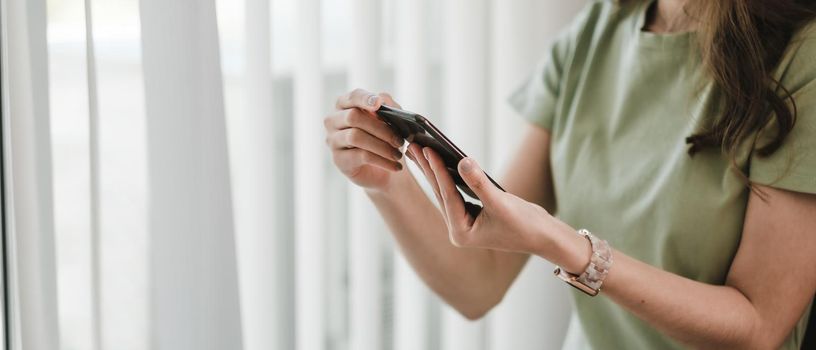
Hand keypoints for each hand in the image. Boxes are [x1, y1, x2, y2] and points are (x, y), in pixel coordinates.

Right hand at [325, 89, 405, 190]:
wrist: (384, 171)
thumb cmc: (385, 140)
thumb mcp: (391, 121)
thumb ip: (388, 107)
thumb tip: (381, 100)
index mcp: (346, 105)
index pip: (353, 97)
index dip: (365, 99)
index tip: (378, 104)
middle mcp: (334, 121)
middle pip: (353, 116)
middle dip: (380, 128)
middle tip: (400, 140)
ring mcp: (333, 141)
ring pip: (355, 137)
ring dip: (382, 146)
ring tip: (398, 155)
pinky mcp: (338, 160)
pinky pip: (360, 156)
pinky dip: (382, 161)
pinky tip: (395, 166)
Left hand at [406, 144, 561, 254]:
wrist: (543, 236)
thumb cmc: (525, 225)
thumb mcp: (501, 202)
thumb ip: (479, 182)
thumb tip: (462, 160)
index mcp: (461, 233)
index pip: (447, 196)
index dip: (438, 171)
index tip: (428, 150)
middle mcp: (458, 229)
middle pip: (440, 193)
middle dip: (428, 168)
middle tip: (413, 145)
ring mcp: (463, 222)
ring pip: (445, 191)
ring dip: (433, 170)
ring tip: (418, 149)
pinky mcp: (471, 213)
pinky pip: (455, 190)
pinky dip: (447, 175)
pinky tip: (437, 159)